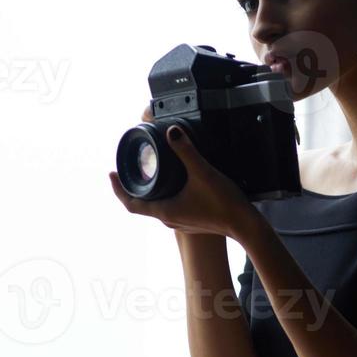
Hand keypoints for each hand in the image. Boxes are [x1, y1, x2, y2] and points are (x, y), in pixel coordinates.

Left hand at [109, 108, 253, 237]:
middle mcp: (169, 219)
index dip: (117, 189)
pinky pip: (171, 208)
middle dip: (132, 187)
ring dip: (150, 193)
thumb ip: (186, 150)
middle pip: (142, 204)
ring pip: (157, 207)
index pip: (130, 204)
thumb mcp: (202, 172)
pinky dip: (165, 197)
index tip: (111, 174)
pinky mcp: (192, 221)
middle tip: (128, 170)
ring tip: (149, 174)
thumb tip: (172, 131)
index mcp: (164, 211)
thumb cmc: (223, 203)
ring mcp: (181, 222)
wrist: (245, 225)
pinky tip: (173, 185)